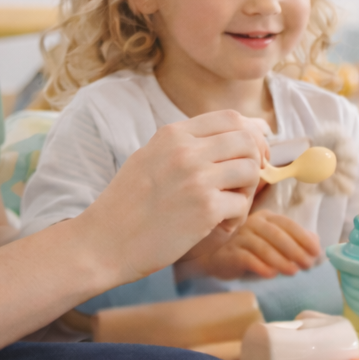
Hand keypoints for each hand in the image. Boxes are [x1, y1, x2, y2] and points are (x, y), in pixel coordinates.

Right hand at [79, 110, 266, 281]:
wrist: (102, 242)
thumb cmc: (127, 207)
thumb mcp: (150, 158)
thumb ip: (184, 146)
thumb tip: (233, 136)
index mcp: (172, 134)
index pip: (230, 117)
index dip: (251, 133)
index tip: (255, 151)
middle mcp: (185, 150)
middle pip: (247, 140)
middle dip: (256, 161)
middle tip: (247, 183)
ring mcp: (196, 178)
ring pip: (251, 170)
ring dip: (247, 191)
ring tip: (229, 206)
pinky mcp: (204, 209)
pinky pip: (242, 205)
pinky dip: (236, 218)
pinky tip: (218, 226)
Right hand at [191, 209, 322, 279]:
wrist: (218, 257)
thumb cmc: (251, 248)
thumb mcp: (274, 243)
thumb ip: (295, 240)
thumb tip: (316, 243)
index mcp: (266, 218)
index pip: (287, 224)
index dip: (303, 237)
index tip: (316, 251)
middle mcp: (253, 224)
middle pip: (276, 234)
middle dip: (295, 250)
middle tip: (307, 265)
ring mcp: (240, 237)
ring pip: (262, 247)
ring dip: (280, 260)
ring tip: (293, 272)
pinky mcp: (230, 253)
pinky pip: (246, 258)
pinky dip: (260, 266)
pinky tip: (271, 274)